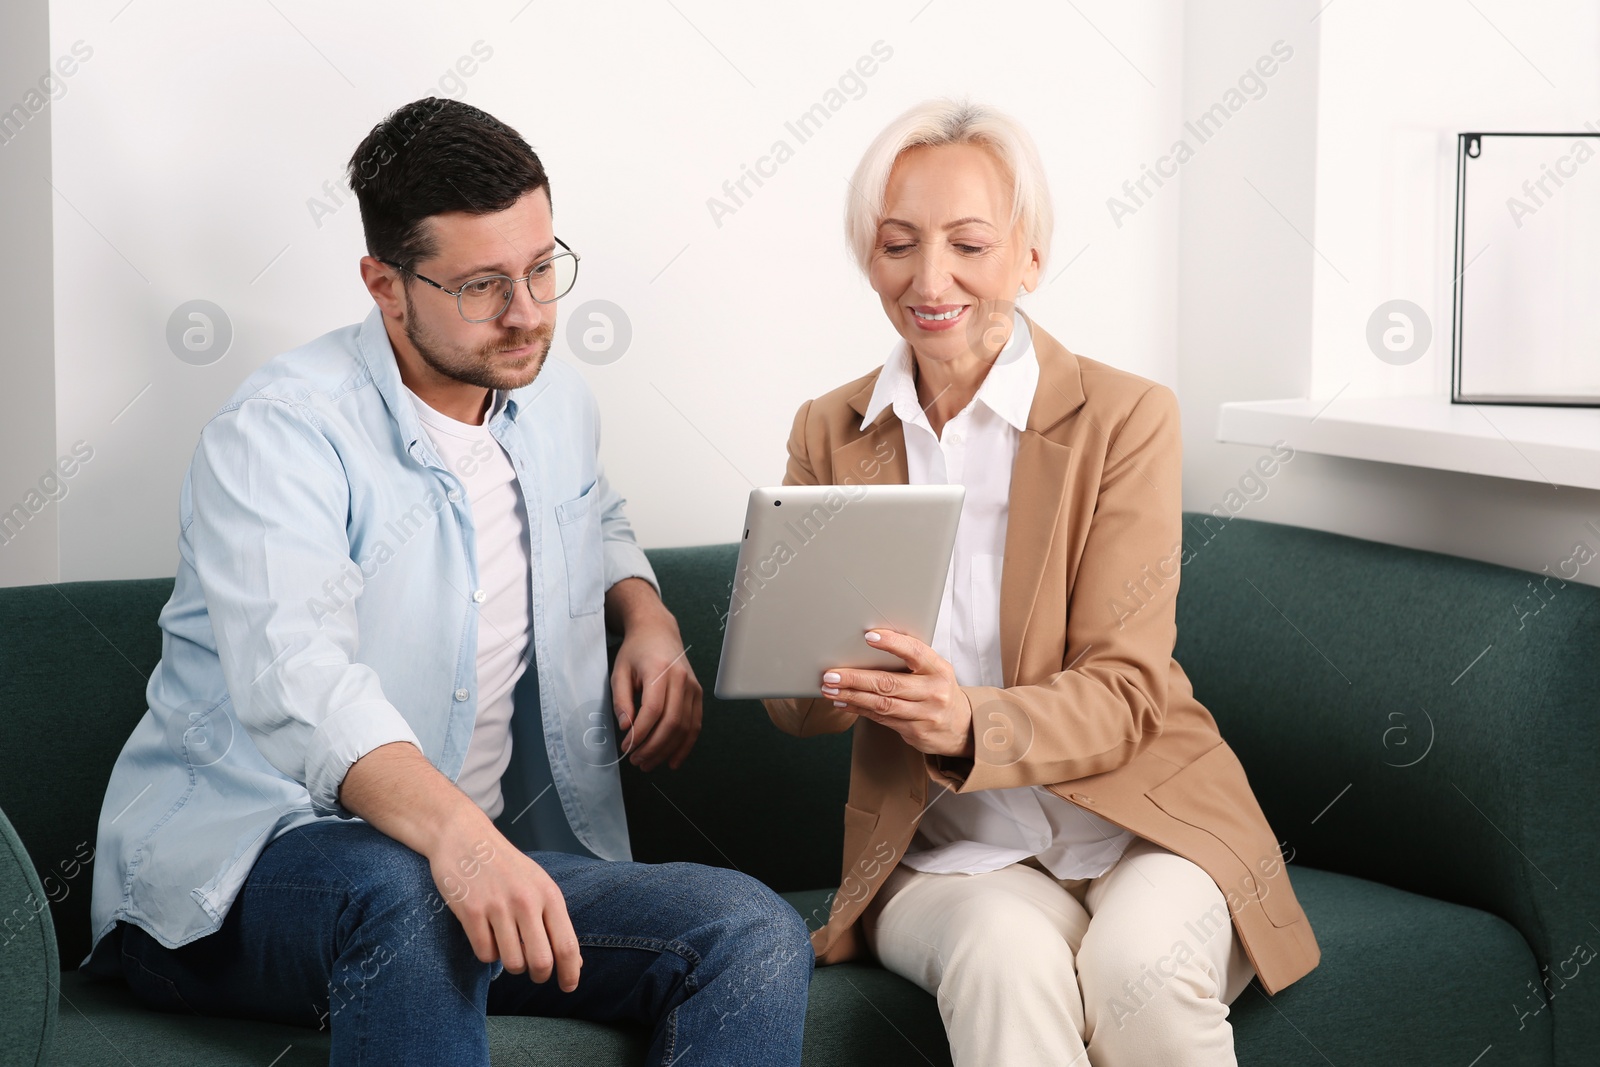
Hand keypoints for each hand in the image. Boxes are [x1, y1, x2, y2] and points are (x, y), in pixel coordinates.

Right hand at [428, 819, 580, 989]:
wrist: (464, 837)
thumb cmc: (505, 865)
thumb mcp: (538, 885)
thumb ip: (555, 921)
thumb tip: (575, 961)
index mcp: (548, 894)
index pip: (567, 945)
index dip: (571, 972)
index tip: (568, 987)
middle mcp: (526, 901)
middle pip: (541, 962)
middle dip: (539, 975)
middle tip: (534, 972)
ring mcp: (497, 907)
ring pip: (512, 962)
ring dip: (511, 963)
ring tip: (507, 945)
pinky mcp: (470, 912)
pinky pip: (485, 954)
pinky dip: (487, 952)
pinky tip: (486, 934)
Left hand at [611, 610, 702, 771]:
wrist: (658, 632)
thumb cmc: (636, 651)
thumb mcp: (619, 672)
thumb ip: (621, 700)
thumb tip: (626, 728)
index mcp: (660, 671)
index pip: (653, 710)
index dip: (640, 733)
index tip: (626, 746)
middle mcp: (682, 679)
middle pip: (672, 722)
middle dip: (653, 747)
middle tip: (636, 760)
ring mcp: (693, 687)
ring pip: (685, 728)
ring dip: (667, 750)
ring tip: (649, 763)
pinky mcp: (698, 694)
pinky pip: (695, 725)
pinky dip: (686, 746)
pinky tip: (673, 760)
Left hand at [821, 628, 973, 756]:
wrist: (962, 727)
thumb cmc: (940, 690)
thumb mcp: (935, 670)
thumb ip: (911, 660)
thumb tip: (870, 643)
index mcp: (939, 669)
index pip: (915, 652)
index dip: (892, 643)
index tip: (869, 636)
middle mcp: (933, 692)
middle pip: (889, 683)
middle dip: (856, 678)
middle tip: (831, 674)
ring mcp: (925, 714)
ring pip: (881, 704)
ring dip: (852, 695)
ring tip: (830, 688)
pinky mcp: (915, 732)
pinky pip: (881, 719)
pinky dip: (859, 709)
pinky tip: (843, 702)